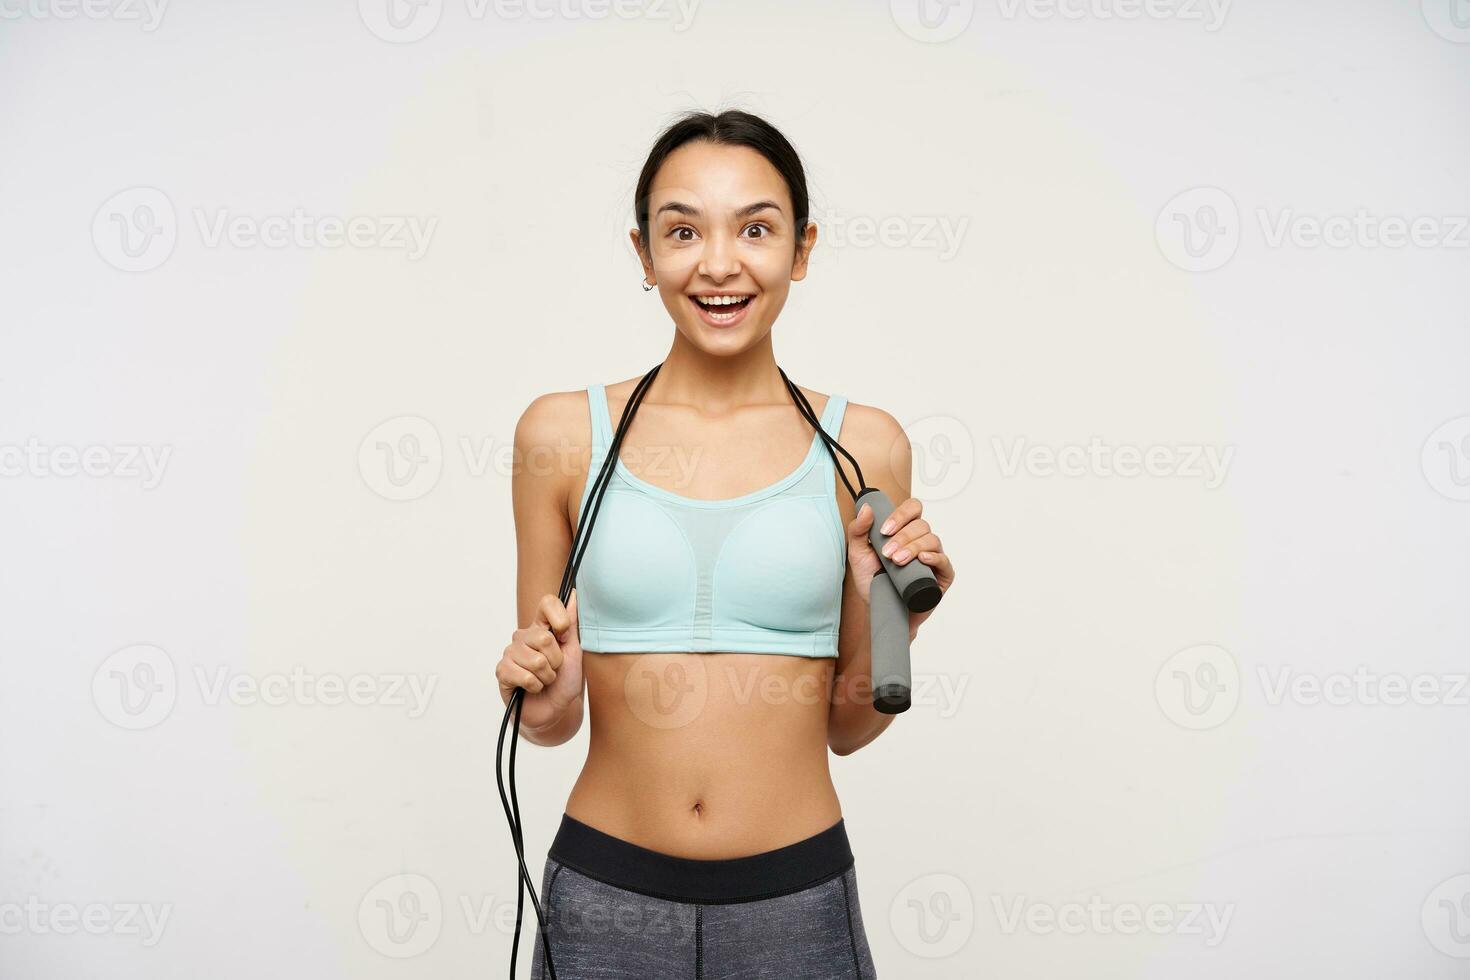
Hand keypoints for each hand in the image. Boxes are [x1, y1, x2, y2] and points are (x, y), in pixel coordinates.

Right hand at [496, 590, 583, 730]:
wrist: (554, 710)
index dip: (559, 617)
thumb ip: (572, 624)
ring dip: (547, 677)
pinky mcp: (502, 671)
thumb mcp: (575, 652)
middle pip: (543, 638)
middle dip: (556, 661)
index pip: (547, 603)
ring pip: (535, 660)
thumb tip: (575, 594)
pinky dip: (535, 686)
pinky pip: (523, 675)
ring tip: (544, 680)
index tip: (565, 635)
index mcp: (542, 627)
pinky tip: (532, 688)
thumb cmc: (565, 681)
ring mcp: (511, 653)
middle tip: (554, 669)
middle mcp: (524, 636)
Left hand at [846, 497, 954, 636]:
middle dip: (902, 537)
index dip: (901, 515)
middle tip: (887, 553)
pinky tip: (922, 559)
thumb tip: (867, 508)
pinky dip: (934, 557)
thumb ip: (858, 531)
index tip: (884, 530)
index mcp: (904, 530)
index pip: (912, 509)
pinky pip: (944, 561)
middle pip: (921, 525)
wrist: (879, 609)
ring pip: (932, 540)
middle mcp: (921, 541)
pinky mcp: (942, 575)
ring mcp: (933, 557)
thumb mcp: (858, 554)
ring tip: (897, 561)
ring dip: (913, 547)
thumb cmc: (872, 581)